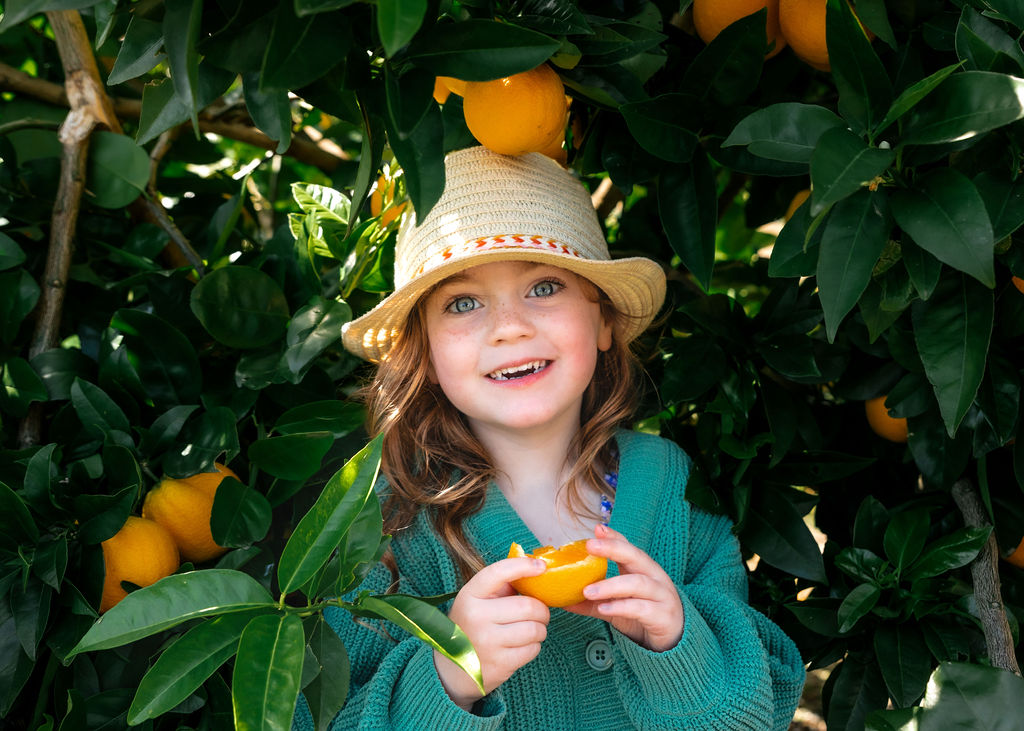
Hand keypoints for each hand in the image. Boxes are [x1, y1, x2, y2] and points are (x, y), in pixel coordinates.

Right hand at [433, 557, 549, 709]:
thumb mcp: (476, 602)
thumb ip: (501, 587)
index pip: (498, 573)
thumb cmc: (471, 627)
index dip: (523, 566)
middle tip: (541, 613)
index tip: (542, 566)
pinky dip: (534, 646)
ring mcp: (486, 642)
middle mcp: (475, 617)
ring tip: (533, 630)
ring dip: (540, 629)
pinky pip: (532, 650)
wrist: (452, 669)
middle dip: (542, 610)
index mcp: (469, 595)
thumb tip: (535, 571)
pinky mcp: (498, 664)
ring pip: (534, 629)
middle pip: (527, 606)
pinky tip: (524, 645)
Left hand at [564, 523, 683, 651]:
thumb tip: (563, 600)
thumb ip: (593, 601)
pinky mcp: (663, 616)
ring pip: (638, 583)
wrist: (674, 641)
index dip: (614, 537)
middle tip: (590, 546)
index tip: (597, 528)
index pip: (629, 548)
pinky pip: (641, 608)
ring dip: (611, 585)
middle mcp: (655, 578)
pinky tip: (604, 608)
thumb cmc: (644, 616)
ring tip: (588, 591)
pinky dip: (621, 607)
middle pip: (636, 556)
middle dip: (613, 548)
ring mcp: (661, 596)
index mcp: (643, 570)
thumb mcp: (617, 606)